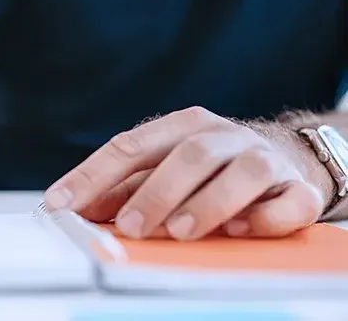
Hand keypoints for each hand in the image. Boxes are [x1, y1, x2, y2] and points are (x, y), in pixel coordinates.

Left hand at [44, 107, 329, 239]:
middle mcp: (222, 136)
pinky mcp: (299, 187)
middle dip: (155, 192)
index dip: (91, 176)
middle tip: (130, 226)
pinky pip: (290, 200)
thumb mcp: (163, 169)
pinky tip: (241, 230)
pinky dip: (266, 217)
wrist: (286, 157)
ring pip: (241, 172)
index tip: (59, 203)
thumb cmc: (210, 167)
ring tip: (181, 231)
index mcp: (181, 126)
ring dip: (208, 203)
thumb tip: (83, 211)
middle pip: (188, 155)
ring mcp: (264, 158)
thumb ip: (125, 189)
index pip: (129, 146)